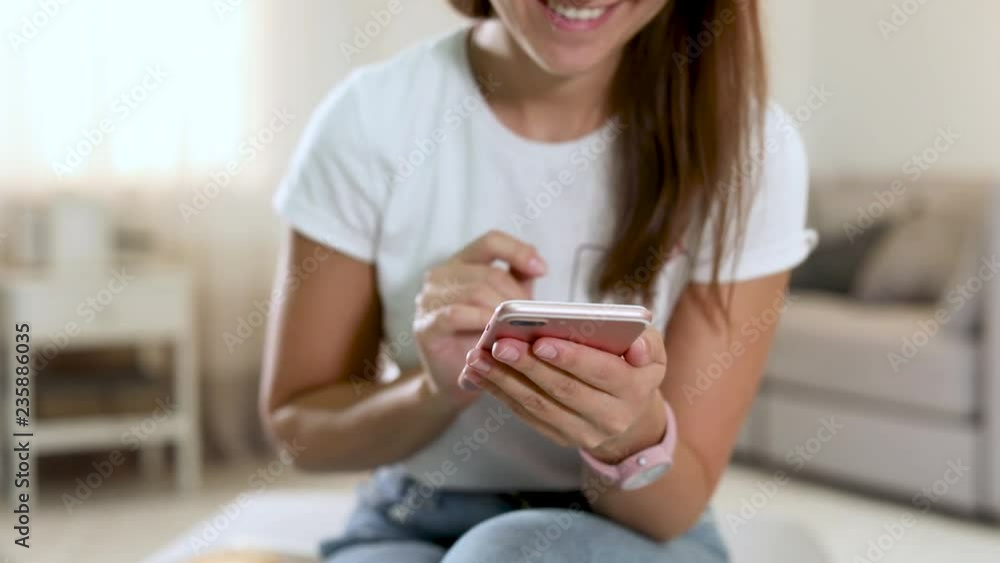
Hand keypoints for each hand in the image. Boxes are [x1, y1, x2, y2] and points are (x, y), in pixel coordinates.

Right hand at [414, 230, 546, 413]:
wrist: (456, 378)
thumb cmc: (483, 337)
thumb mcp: (505, 304)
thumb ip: (518, 280)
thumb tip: (538, 266)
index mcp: (462, 263)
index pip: (491, 242)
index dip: (518, 252)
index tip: (543, 271)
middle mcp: (441, 275)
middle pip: (488, 272)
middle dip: (516, 295)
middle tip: (532, 317)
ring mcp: (429, 299)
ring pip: (475, 292)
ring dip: (502, 311)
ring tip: (518, 329)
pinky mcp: (425, 326)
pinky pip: (455, 315)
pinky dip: (480, 322)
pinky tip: (494, 335)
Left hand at [460, 326, 668, 462]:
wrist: (629, 414)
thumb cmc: (633, 367)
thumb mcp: (653, 352)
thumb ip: (648, 342)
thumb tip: (636, 346)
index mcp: (634, 390)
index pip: (601, 372)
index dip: (571, 357)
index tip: (540, 341)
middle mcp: (610, 417)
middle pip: (563, 390)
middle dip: (528, 366)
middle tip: (499, 345)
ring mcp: (583, 432)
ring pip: (538, 405)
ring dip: (504, 380)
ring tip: (478, 357)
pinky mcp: (559, 437)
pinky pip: (525, 414)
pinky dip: (500, 393)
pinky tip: (478, 373)